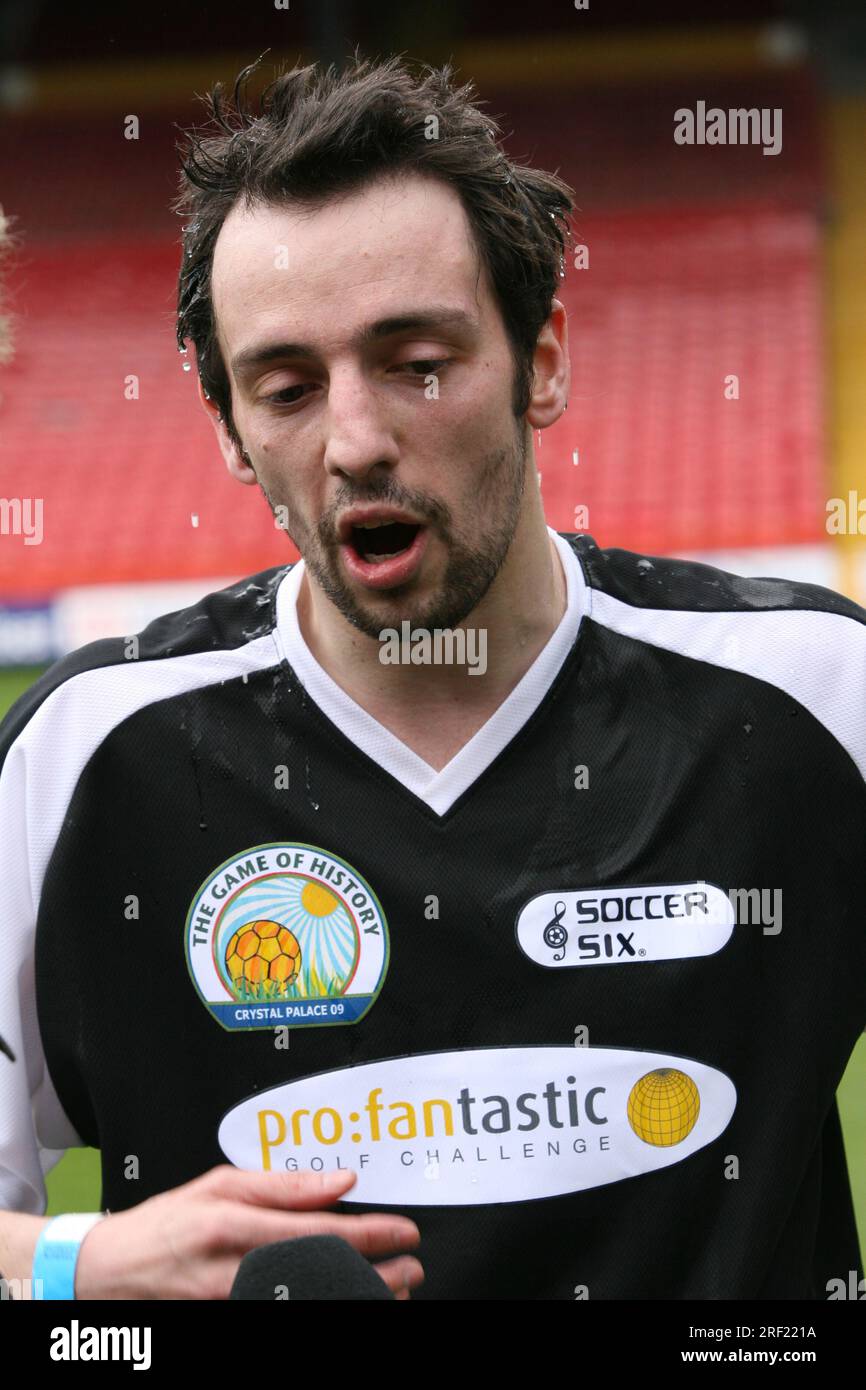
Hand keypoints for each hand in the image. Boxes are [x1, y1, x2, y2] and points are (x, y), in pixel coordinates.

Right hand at [74, 1166, 422, 1299]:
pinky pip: (282, 1314)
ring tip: (394, 1293)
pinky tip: (348, 1303)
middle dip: (375, 1275)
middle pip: (319, 1276)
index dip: (368, 1234)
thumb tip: (341, 1179)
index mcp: (232, 1224)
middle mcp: (231, 1271)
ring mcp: (228, 1306)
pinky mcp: (225, 1322)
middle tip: (412, 1268)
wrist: (109, 1271)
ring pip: (306, 1302)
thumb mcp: (220, 1185)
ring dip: (356, 1300)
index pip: (316, 1231)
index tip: (404, 1232)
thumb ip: (284, 1183)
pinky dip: (322, 1309)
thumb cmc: (168, 1222)